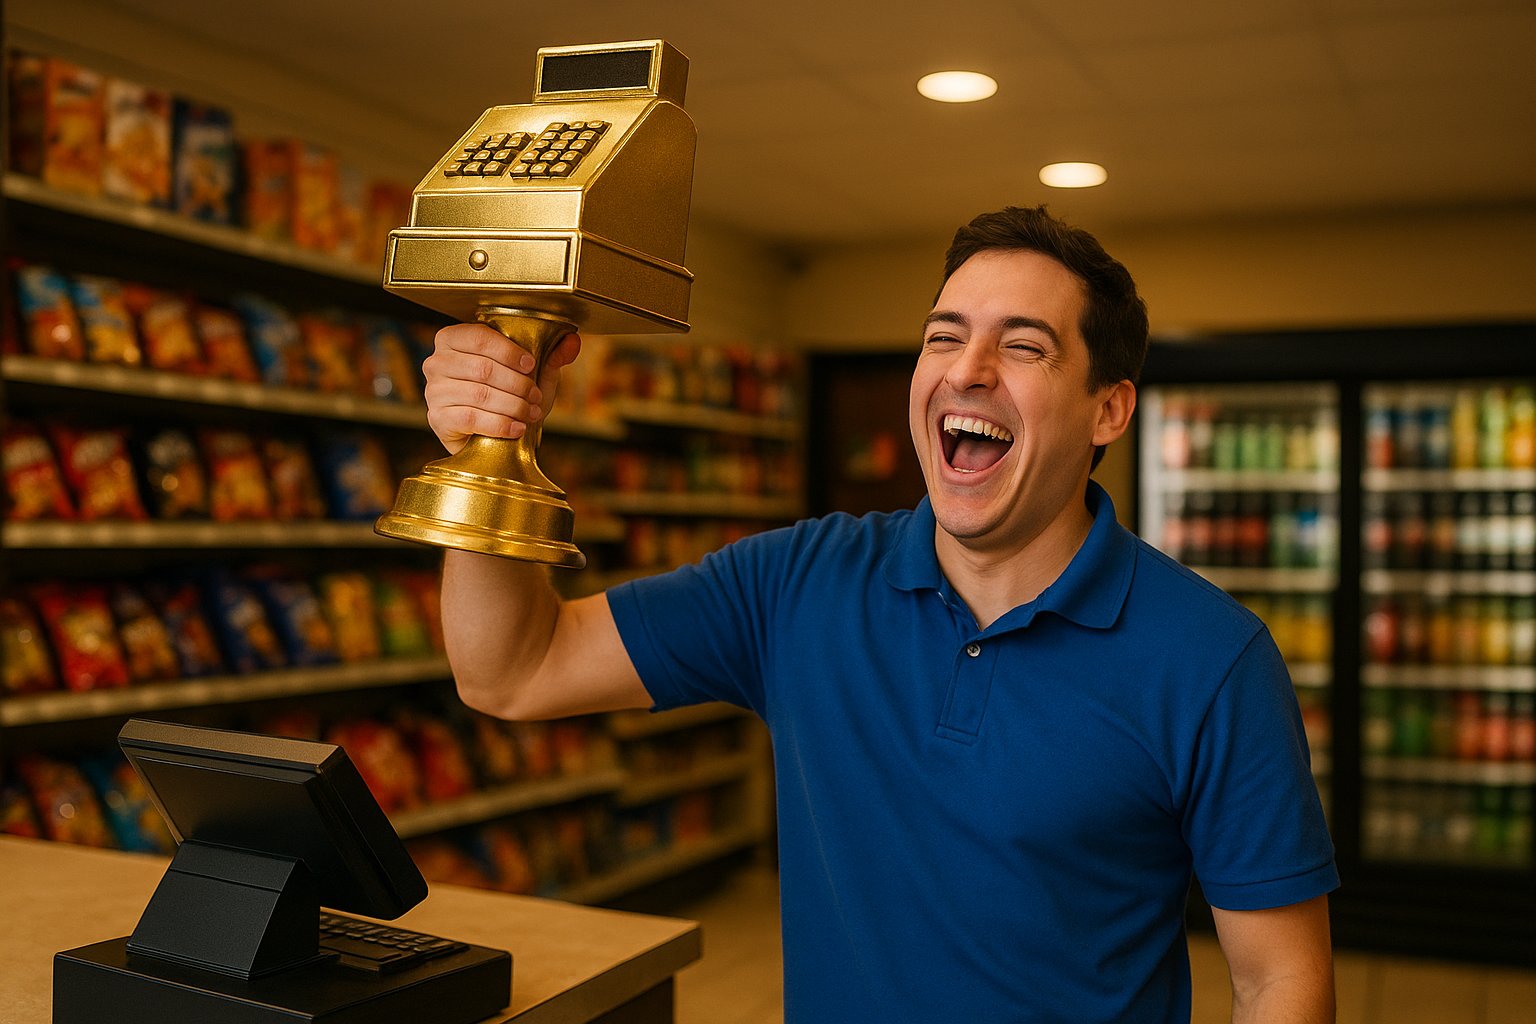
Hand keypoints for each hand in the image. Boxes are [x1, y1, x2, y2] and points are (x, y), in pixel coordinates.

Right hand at [422, 322, 581, 454]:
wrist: (489, 435)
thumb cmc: (507, 395)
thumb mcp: (532, 374)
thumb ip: (551, 356)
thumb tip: (572, 341)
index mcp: (453, 339)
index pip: (480, 337)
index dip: (509, 352)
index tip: (531, 365)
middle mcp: (436, 362)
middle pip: (482, 368)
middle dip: (517, 384)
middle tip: (535, 396)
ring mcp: (433, 391)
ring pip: (479, 394)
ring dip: (512, 405)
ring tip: (530, 412)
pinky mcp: (437, 418)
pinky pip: (471, 418)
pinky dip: (500, 424)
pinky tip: (517, 428)